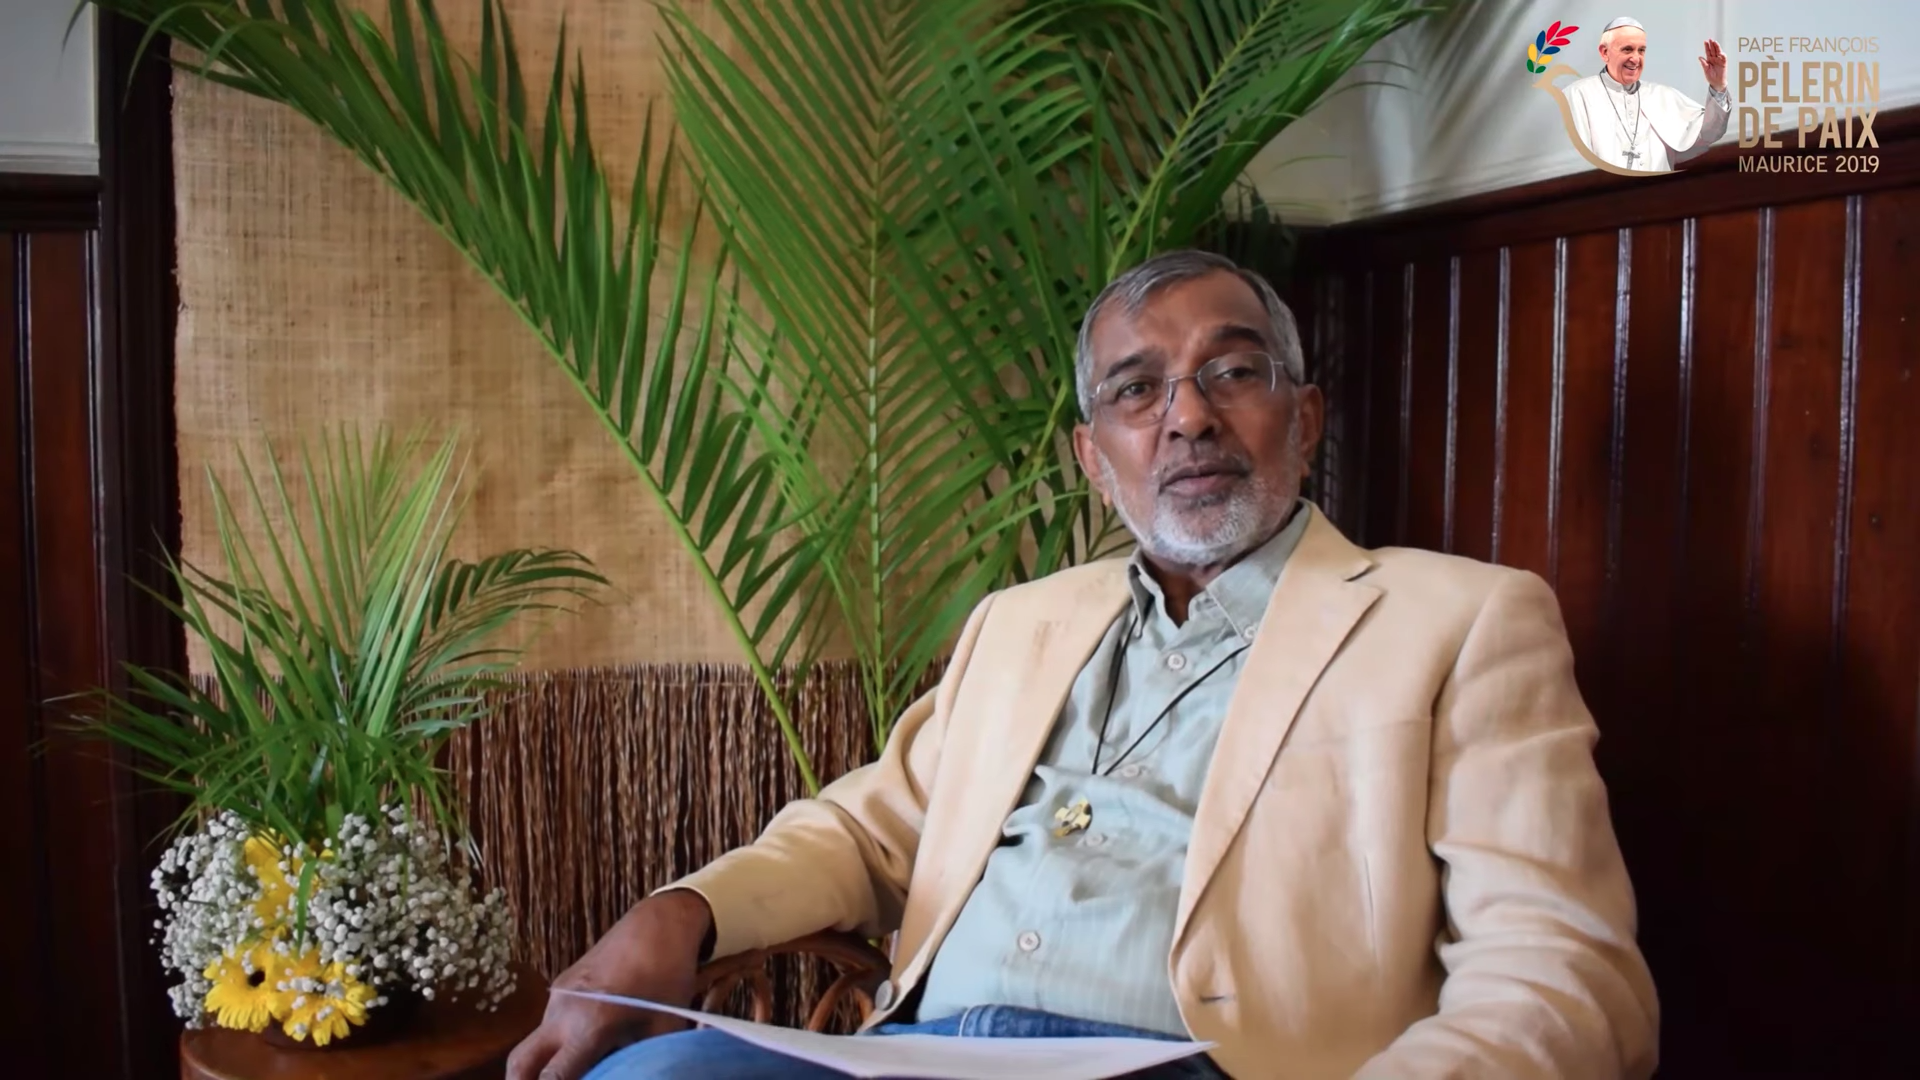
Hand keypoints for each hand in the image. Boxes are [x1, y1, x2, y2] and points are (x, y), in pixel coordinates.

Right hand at [506, 890, 713, 1079]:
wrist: (658, 924)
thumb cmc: (668, 978)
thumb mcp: (664, 1030)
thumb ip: (639, 1064)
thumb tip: (630, 1076)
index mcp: (589, 1025)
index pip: (551, 1078)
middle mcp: (562, 1012)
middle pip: (519, 1063)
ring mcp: (557, 995)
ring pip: (534, 1042)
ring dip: (545, 1062)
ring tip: (577, 1070)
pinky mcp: (560, 984)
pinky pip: (548, 1023)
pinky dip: (557, 1042)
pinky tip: (586, 1044)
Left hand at [1700, 39, 1726, 91]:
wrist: (1717, 83)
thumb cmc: (1711, 77)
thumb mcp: (1706, 70)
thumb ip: (1704, 64)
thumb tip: (1700, 57)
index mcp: (1709, 60)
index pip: (1708, 52)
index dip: (1707, 47)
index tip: (1705, 42)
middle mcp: (1714, 59)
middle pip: (1713, 50)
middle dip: (1712, 45)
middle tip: (1710, 39)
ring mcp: (1719, 60)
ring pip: (1718, 52)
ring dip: (1717, 47)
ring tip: (1715, 43)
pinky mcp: (1724, 63)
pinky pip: (1723, 58)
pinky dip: (1722, 55)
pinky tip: (1720, 52)